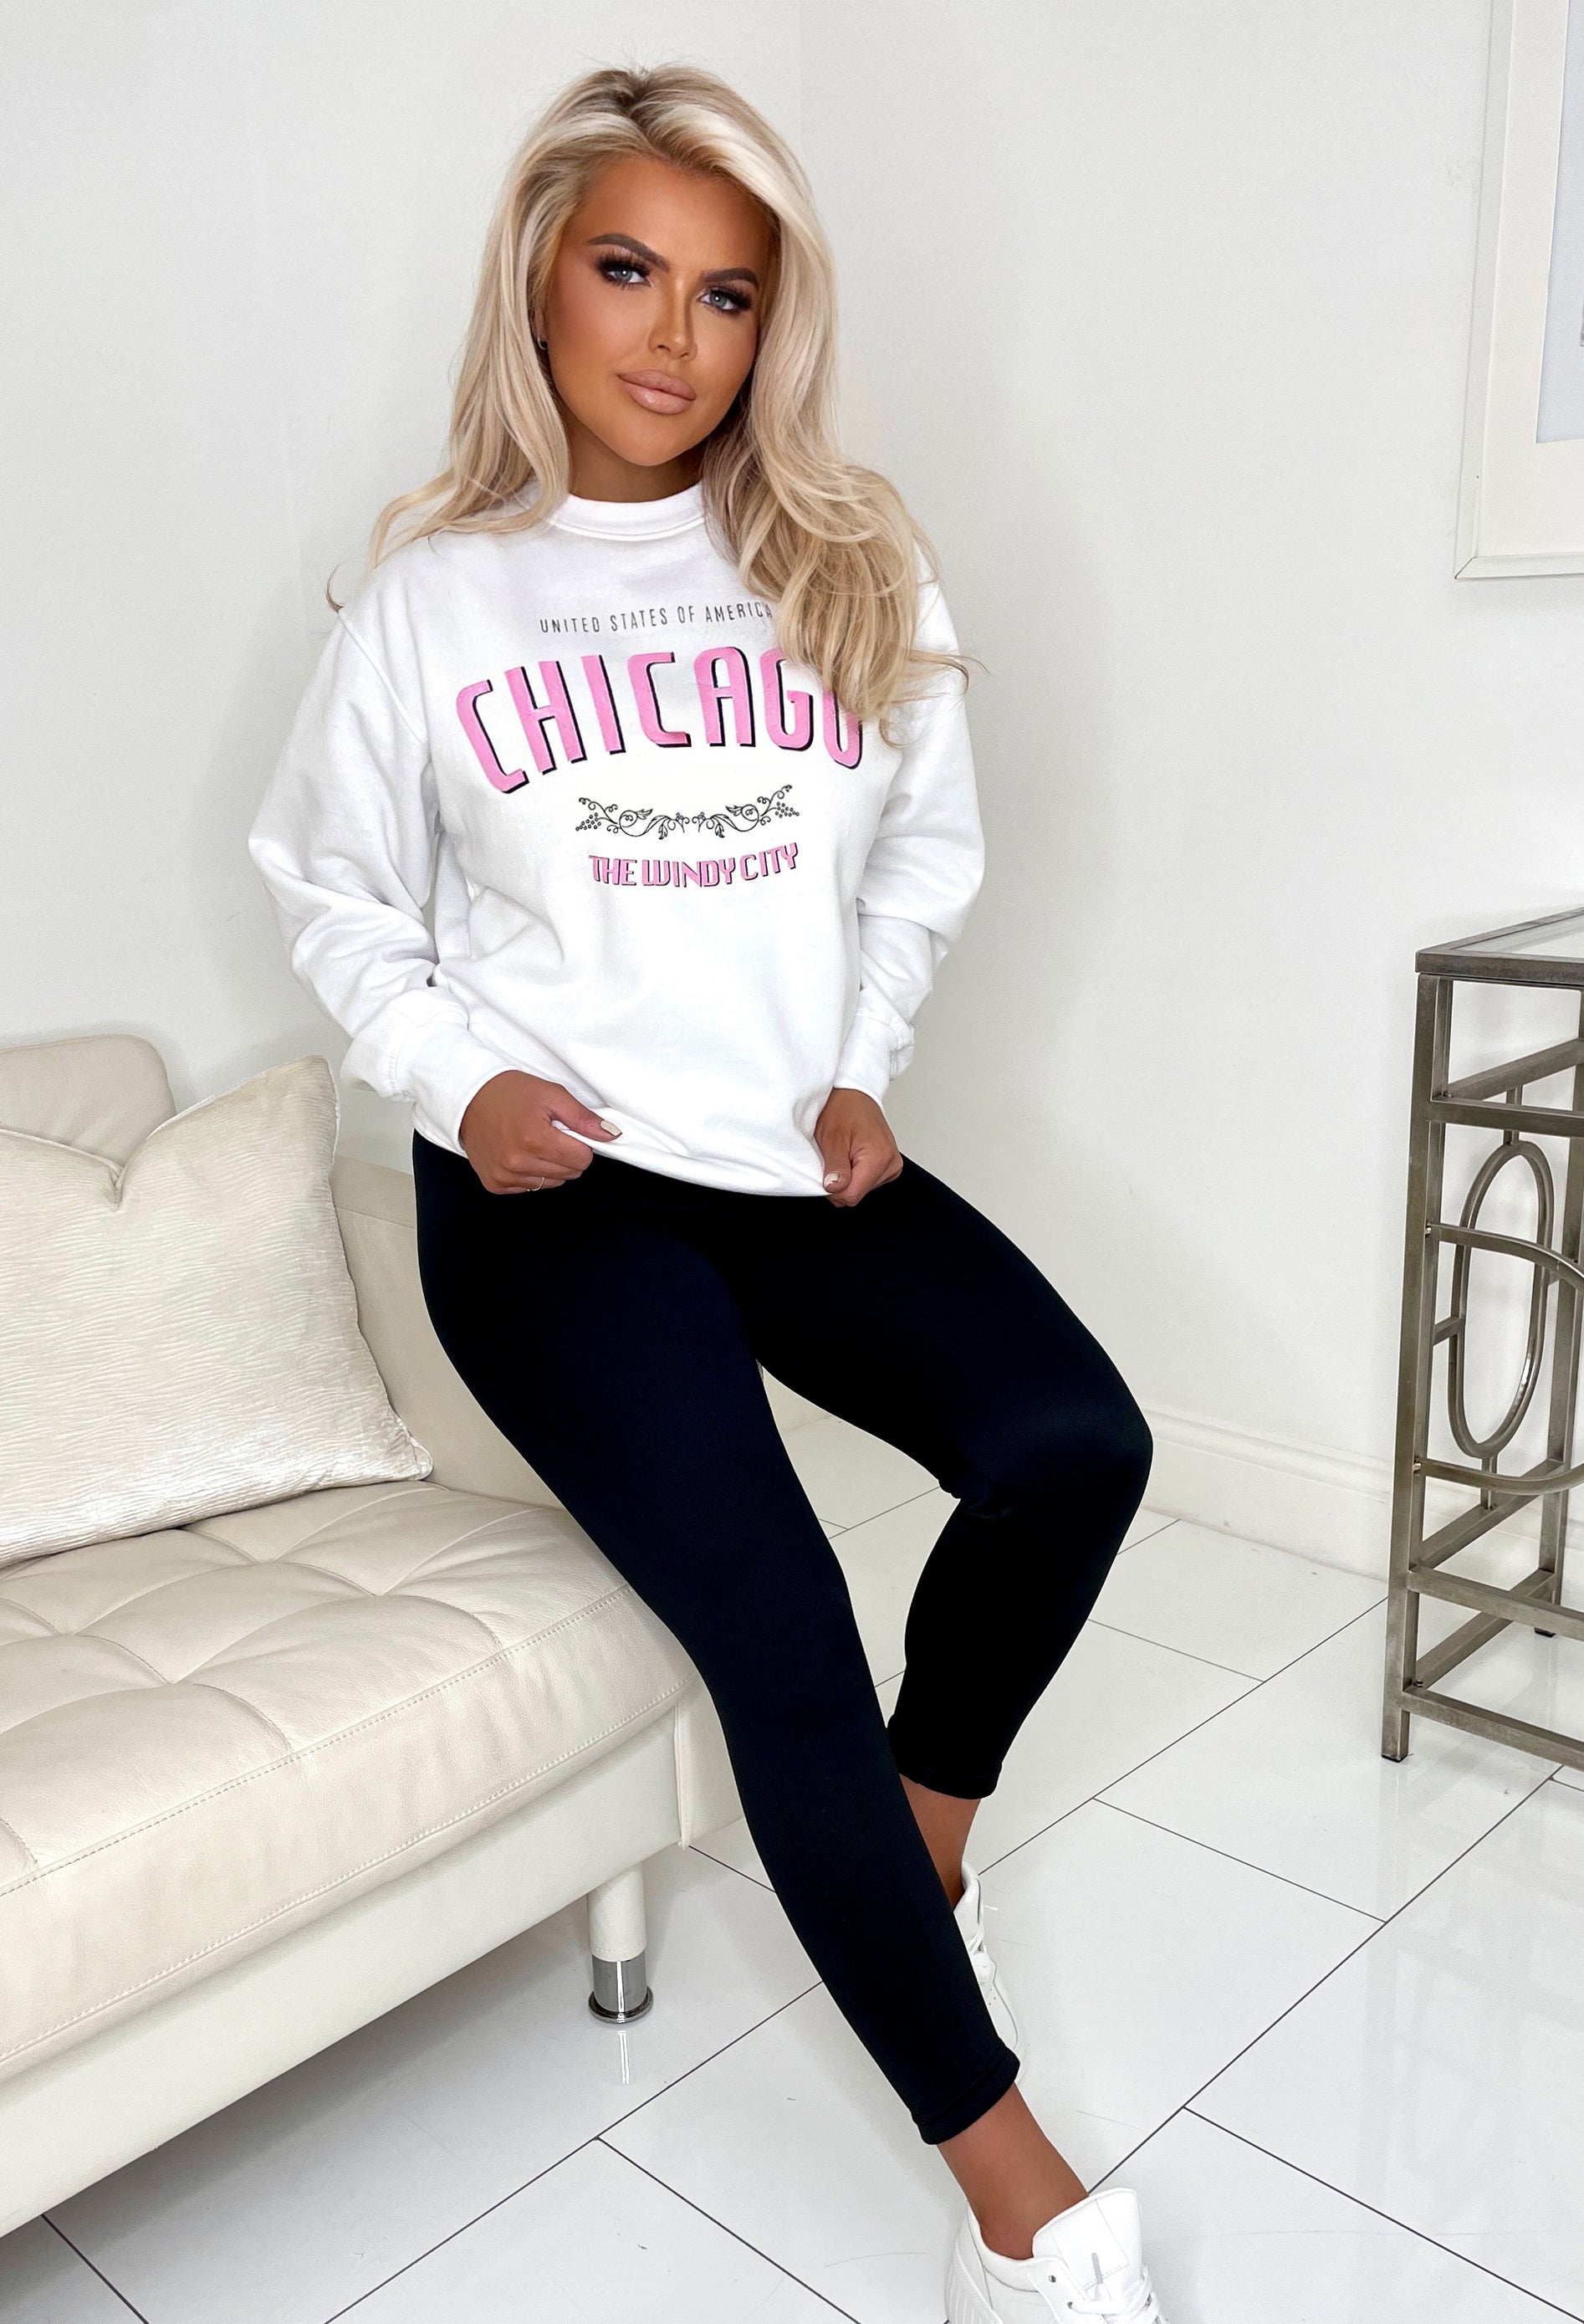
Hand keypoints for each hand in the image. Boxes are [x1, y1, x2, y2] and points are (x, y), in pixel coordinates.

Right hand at [459, 1071, 620, 1193]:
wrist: (467, 1098)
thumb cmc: (508, 1092)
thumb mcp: (551, 1094)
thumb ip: (582, 1118)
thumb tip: (611, 1135)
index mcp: (534, 1139)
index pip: (582, 1159)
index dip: (579, 1143)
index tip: (565, 1130)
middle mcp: (518, 1162)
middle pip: (569, 1174)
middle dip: (565, 1154)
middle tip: (546, 1133)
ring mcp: (504, 1176)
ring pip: (551, 1183)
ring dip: (548, 1165)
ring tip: (531, 1141)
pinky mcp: (495, 1184)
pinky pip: (529, 1187)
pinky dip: (529, 1172)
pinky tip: (517, 1152)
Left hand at [814, 1086, 903, 1205]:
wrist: (854, 1094)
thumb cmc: (843, 1108)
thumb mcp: (831, 1138)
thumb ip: (834, 1168)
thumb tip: (834, 1189)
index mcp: (879, 1157)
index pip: (852, 1195)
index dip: (833, 1189)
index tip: (825, 1173)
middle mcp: (891, 1163)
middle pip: (857, 1194)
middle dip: (840, 1182)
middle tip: (833, 1157)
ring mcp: (892, 1165)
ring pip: (860, 1190)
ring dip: (847, 1177)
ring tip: (843, 1153)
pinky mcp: (888, 1166)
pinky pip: (866, 1181)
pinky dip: (854, 1173)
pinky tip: (851, 1156)